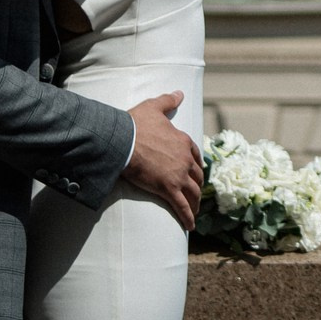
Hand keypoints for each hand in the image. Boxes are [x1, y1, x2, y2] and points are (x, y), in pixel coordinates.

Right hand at [122, 92, 203, 230]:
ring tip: (194, 212)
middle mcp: (184, 159)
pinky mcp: (167, 188)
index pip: (195, 156)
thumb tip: (180, 93)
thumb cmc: (136, 124)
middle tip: (196, 194)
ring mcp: (177, 175)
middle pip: (196, 176)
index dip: (196, 166)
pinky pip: (181, 206)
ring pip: (192, 192)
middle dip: (197, 186)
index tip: (195, 173)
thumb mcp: (154, 107)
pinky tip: (190, 226)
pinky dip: (187, 216)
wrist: (123, 141)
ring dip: (195, 203)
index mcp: (182, 141)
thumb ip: (168, 101)